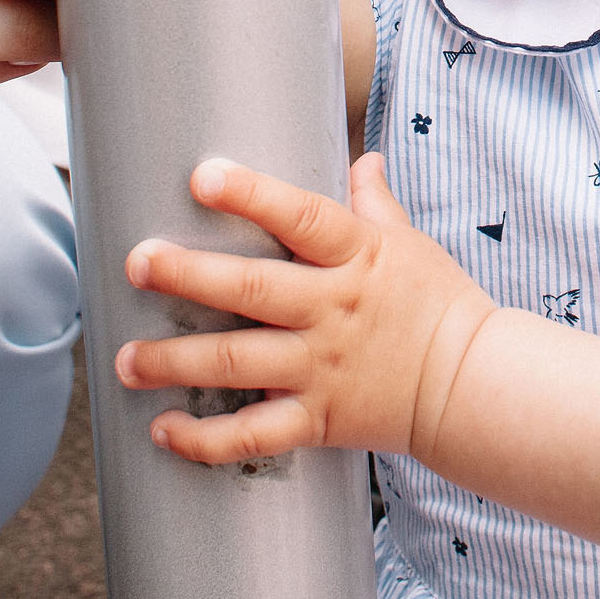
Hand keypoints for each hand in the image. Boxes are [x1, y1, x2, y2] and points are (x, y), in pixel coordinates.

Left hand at [116, 154, 497, 464]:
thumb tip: (363, 158)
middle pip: (251, 290)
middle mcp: (332, 311)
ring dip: (173, 361)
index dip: (252, 195)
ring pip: (235, 364)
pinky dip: (204, 440)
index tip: (202, 176)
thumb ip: (375, 203)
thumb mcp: (411, 244)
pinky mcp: (318, 420)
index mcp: (357, 258)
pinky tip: (164, 430)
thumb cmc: (440, 305)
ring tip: (125, 359)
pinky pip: (252, 437)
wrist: (473, 386)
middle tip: (136, 263)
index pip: (301, 218)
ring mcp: (321, 368)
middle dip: (187, 276)